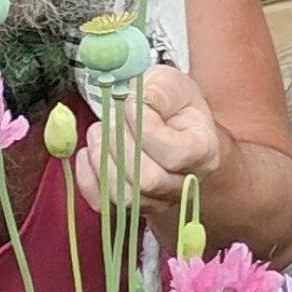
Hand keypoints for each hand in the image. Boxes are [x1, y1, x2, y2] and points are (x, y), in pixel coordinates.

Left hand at [75, 66, 222, 211]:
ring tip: (97, 133)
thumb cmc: (170, 104)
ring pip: (126, 197)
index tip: (130, 104)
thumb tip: (135, 105)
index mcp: (203, 152)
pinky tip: (88, 153)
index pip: (173, 154)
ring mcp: (159, 200)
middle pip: (148, 180)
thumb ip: (157, 92)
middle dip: (119, 146)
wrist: (166, 123)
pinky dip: (88, 179)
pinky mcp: (131, 207)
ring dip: (102, 161)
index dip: (144, 128)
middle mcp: (185, 184)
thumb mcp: (169, 84)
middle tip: (107, 121)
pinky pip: (104, 204)